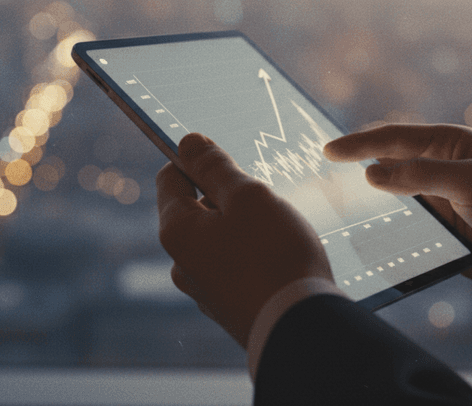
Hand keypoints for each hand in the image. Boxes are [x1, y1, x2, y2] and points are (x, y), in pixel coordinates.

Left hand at [156, 133, 333, 346]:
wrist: (300, 328)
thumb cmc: (274, 255)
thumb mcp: (247, 196)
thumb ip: (215, 167)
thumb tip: (187, 142)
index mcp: (176, 230)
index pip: (170, 177)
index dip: (198, 161)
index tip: (232, 161)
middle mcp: (181, 262)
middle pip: (197, 209)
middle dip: (229, 197)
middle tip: (265, 201)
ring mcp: (204, 289)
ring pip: (220, 239)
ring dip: (245, 227)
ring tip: (280, 233)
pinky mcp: (229, 307)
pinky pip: (236, 267)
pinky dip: (254, 256)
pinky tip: (281, 261)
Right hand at [324, 124, 471, 299]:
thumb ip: (421, 176)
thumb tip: (370, 173)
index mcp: (449, 145)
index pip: (393, 139)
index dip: (358, 144)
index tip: (326, 152)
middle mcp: (439, 169)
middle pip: (386, 166)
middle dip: (353, 169)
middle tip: (315, 177)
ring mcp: (439, 202)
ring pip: (390, 200)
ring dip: (364, 204)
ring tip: (326, 208)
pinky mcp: (440, 233)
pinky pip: (403, 229)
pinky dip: (381, 231)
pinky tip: (358, 238)